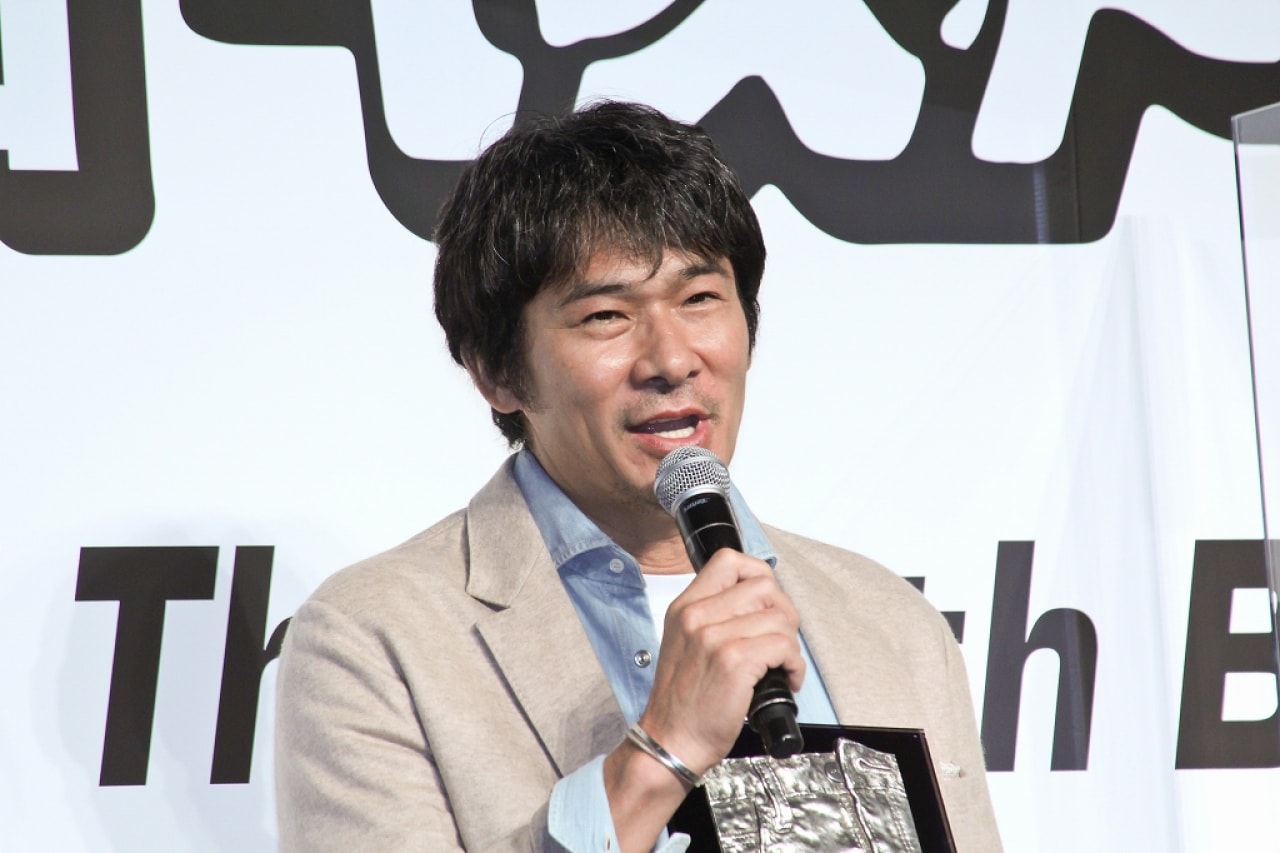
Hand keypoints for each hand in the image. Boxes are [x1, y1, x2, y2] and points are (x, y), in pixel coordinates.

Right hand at [639, 549, 804, 774]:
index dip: (758, 576)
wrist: (669, 742)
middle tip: (777, 640)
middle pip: (764, 586)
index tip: (766, 601)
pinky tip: (785, 679)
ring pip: (780, 617)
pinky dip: (794, 665)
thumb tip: (759, 604)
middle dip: (782, 613)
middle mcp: (698, 616)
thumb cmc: (681, 702)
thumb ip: (712, 617)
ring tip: (780, 665)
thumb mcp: (683, 644)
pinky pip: (784, 646)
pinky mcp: (734, 662)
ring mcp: (714, 637)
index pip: (729, 561)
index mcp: (685, 607)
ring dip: (789, 644)